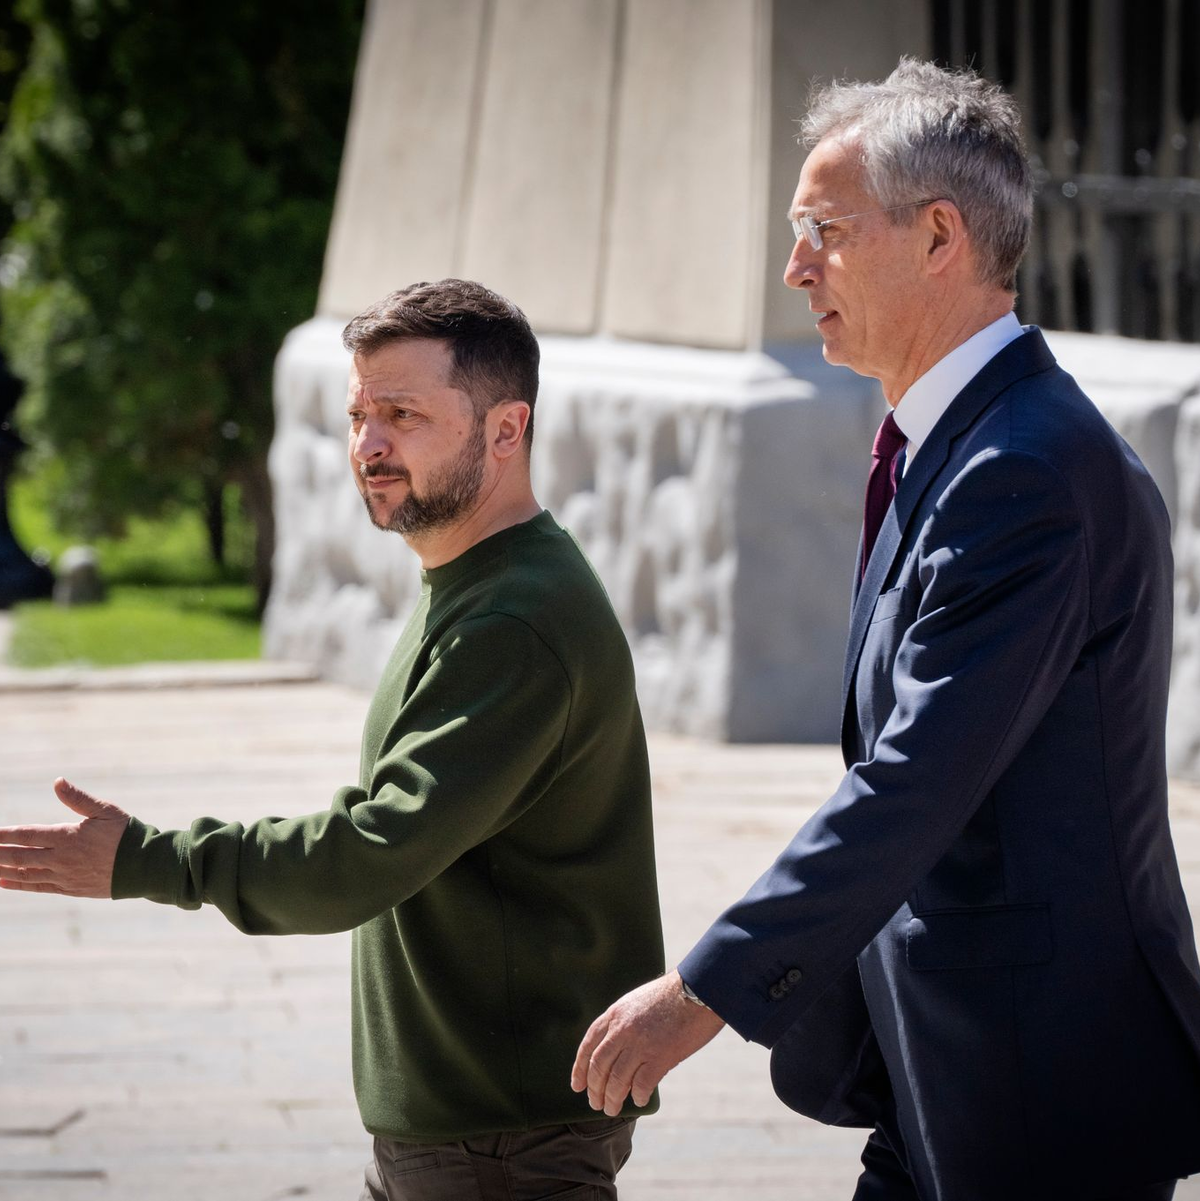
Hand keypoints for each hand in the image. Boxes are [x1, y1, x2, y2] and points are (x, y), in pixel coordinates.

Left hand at [0, 778, 129, 897]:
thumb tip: (58, 781)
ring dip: (3, 869)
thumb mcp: (105, 811)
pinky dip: (18, 884)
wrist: (144, 865)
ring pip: (25, 874)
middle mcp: (61, 858)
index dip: (5, 835)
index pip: (27, 835)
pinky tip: (3, 881)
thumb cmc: (126, 834)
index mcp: (68, 837)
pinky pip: (38, 887)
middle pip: (19, 857)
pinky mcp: (70, 888)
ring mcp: (64, 876)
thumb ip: (78, 798)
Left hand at [571, 969, 725, 1114]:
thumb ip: (623, 1024)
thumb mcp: (637, 1002)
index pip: (588, 1045)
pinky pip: (642, 1085)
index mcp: (615, 1014)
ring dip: (613, 1099)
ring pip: (617, 1081)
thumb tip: (618, 1054)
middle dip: (595, 1089)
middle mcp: (622, 1030)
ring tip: (613, 1109)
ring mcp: (640, 1044)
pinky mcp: (660, 1057)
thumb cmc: (672, 996)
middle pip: (599, 1067)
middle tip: (595, 1103)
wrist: (698, 990)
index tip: (577, 1086)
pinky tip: (639, 1100)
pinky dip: (638, 1096)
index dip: (579, 1068)